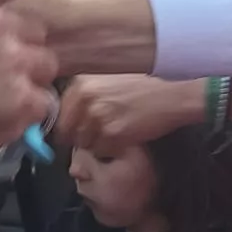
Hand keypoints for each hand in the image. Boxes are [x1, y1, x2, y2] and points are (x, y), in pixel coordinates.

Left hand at [59, 75, 201, 154]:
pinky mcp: (112, 134)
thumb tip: (65, 114)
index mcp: (81, 83)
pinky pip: (101, 151)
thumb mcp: (108, 80)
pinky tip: (125, 137)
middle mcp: (85, 99)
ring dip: (97, 144)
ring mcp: (98, 117)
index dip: (68, 127)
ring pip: (84, 144)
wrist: (172, 96)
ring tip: (116, 132)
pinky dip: (111, 150)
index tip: (74, 132)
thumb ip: (85, 94)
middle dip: (82, 137)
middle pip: (69, 133)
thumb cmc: (144, 87)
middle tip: (101, 134)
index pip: (60, 115)